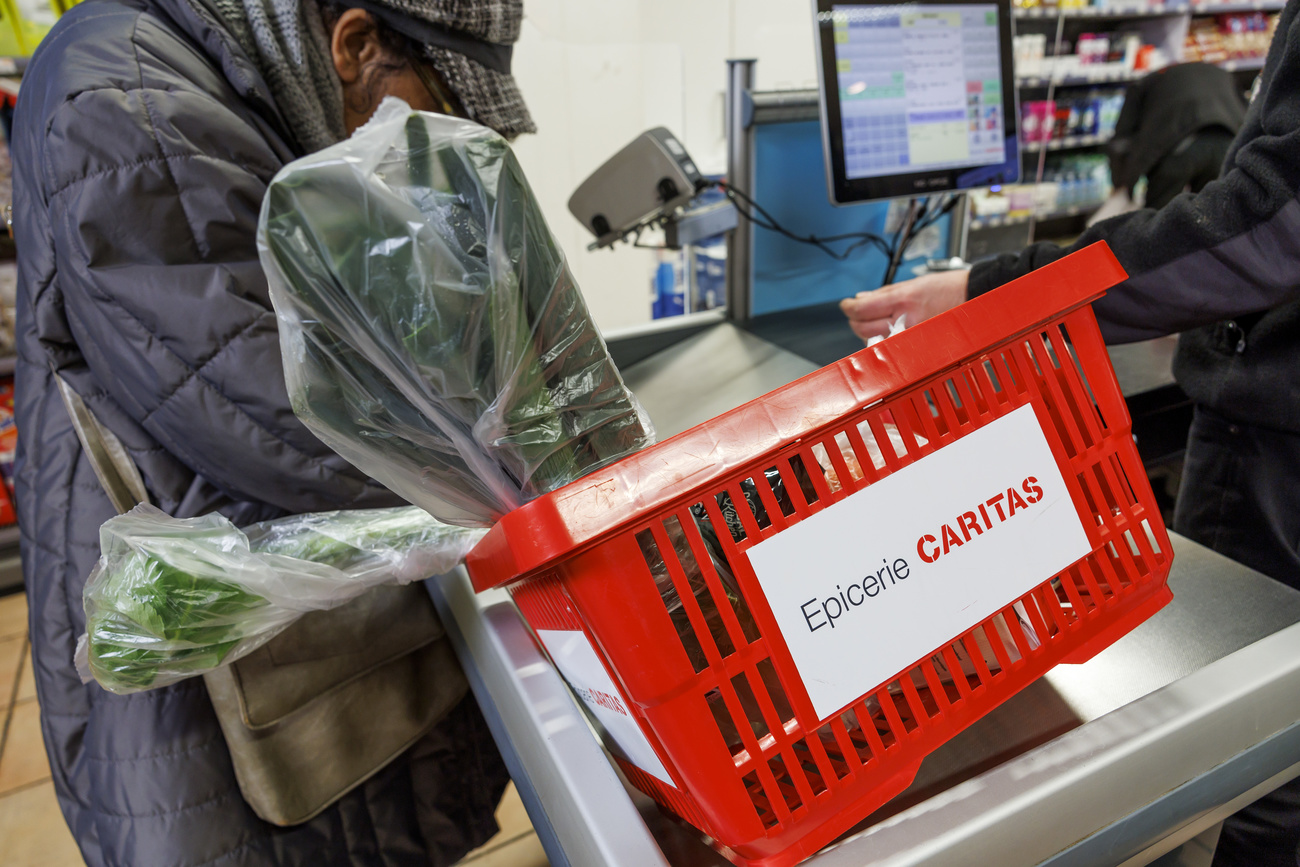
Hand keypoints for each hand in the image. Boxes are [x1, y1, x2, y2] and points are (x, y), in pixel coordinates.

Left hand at [839, 269, 969, 343]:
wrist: (974, 298)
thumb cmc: (949, 288)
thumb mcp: (913, 283)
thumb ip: (883, 293)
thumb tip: (860, 298)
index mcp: (902, 300)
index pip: (861, 309)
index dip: (848, 308)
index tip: (846, 305)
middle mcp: (905, 320)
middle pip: (862, 327)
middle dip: (855, 320)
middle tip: (856, 313)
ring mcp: (911, 337)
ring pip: (874, 340)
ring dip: (866, 332)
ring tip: (873, 322)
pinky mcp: (918, 347)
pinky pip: (890, 348)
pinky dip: (883, 341)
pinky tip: (886, 333)